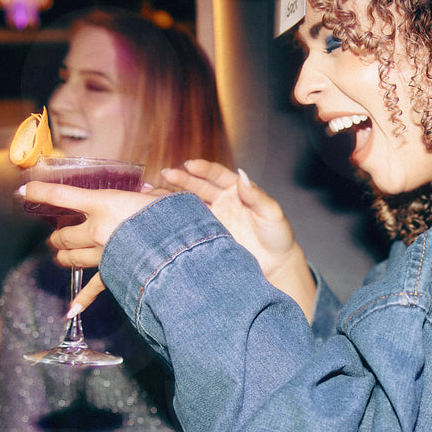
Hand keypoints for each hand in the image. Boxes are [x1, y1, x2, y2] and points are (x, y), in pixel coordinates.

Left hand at [21, 180, 162, 318]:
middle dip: (57, 236)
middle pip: (63, 235)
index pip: (62, 196)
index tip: (24, 190)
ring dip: (63, 257)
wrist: (184, 248)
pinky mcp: (114, 275)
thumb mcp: (158, 197)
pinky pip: (93, 288)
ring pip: (71, 258)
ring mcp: (103, 255)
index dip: (40, 192)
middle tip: (56, 235)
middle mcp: (98, 230)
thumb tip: (150, 191)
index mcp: (104, 204)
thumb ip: (148, 195)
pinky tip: (70, 310)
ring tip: (61, 256)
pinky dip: (82, 300)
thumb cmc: (172, 217)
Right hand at [162, 162, 308, 287]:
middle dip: (182, 179)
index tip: (190, 165)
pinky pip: (188, 225)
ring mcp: (213, 218)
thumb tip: (242, 176)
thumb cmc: (278, 236)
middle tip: (167, 174)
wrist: (275, 265)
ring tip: (153, 192)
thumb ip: (257, 196)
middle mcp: (222, 201)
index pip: (216, 175)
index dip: (203, 169)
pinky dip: (174, 219)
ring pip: (189, 203)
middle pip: (198, 186)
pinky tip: (159, 214)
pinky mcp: (206, 236)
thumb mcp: (272, 213)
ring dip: (173, 197)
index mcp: (236, 190)